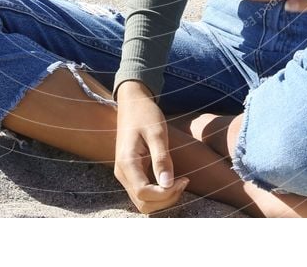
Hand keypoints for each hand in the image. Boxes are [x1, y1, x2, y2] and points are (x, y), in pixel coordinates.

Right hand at [114, 81, 189, 214]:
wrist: (132, 102)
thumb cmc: (145, 113)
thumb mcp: (157, 132)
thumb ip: (162, 158)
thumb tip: (168, 184)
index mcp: (127, 162)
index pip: (144, 194)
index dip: (166, 194)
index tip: (184, 179)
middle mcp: (122, 173)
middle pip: (143, 204)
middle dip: (166, 199)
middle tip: (184, 181)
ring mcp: (124, 174)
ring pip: (143, 203)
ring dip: (163, 199)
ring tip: (179, 181)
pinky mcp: (130, 173)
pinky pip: (143, 193)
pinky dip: (158, 193)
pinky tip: (171, 180)